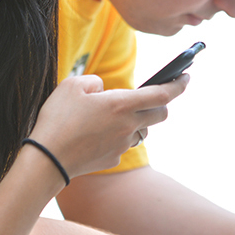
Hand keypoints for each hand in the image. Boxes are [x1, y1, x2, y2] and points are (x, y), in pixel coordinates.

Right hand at [29, 74, 187, 178]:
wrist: (47, 159)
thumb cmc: (57, 118)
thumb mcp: (72, 85)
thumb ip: (93, 81)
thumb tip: (103, 91)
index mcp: (122, 104)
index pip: (163, 94)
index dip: (178, 84)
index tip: (186, 76)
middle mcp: (128, 126)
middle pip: (161, 114)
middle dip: (162, 104)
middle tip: (153, 96)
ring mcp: (122, 145)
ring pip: (142, 131)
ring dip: (137, 121)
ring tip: (114, 115)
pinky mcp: (113, 159)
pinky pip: (123, 144)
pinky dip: (117, 136)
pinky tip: (96, 134)